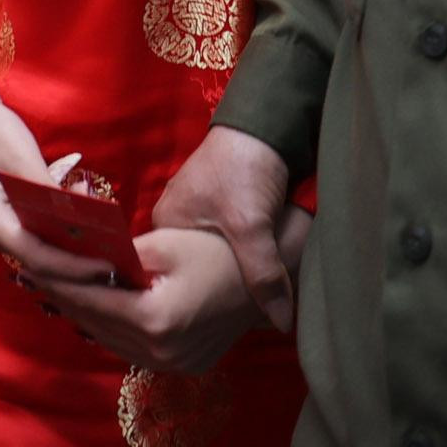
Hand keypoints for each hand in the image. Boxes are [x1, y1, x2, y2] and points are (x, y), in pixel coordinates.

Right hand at [0, 80, 112, 284]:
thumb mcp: (25, 158)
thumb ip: (50, 193)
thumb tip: (83, 223)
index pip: (38, 257)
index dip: (74, 266)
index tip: (109, 266)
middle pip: (41, 266)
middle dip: (80, 270)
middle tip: (121, 269)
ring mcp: (0, 235)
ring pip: (43, 258)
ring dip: (76, 256)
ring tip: (116, 252)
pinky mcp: (11, 227)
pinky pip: (42, 243)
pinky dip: (67, 240)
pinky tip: (94, 226)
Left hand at [34, 226, 270, 375]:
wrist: (260, 279)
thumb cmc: (214, 250)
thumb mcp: (164, 243)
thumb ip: (117, 256)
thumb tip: (75, 255)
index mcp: (156, 318)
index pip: (92, 299)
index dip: (57, 281)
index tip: (28, 266)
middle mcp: (162, 350)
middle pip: (97, 323)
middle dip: (63, 298)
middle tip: (30, 277)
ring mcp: (172, 364)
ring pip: (111, 340)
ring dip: (82, 316)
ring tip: (53, 293)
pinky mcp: (180, 366)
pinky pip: (132, 349)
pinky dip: (109, 330)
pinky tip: (91, 312)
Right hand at [151, 125, 296, 330]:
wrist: (268, 121)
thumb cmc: (245, 168)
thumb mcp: (251, 225)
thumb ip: (263, 275)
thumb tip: (281, 324)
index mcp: (165, 225)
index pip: (167, 277)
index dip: (191, 302)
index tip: (216, 325)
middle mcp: (175, 220)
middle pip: (191, 269)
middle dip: (214, 292)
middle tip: (239, 319)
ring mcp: (197, 211)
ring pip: (211, 258)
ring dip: (230, 276)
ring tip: (249, 305)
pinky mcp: (220, 206)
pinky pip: (224, 245)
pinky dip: (239, 260)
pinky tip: (255, 278)